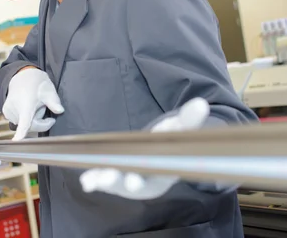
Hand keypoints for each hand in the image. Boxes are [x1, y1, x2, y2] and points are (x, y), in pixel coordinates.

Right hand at [3, 68, 64, 140]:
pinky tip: (27, 106)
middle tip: (44, 107)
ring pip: (25, 125)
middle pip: (30, 126)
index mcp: (26, 104)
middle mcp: (14, 109)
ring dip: (33, 118)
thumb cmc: (36, 83)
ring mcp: (8, 112)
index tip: (16, 141)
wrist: (21, 75)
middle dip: (40, 120)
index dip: (21, 133)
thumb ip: (54, 102)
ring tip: (33, 104)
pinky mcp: (6, 113)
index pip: (25, 122)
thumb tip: (60, 111)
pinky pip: (19, 122)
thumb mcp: (48, 89)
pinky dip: (25, 117)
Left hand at [79, 98, 209, 199]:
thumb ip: (188, 120)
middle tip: (119, 180)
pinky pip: (103, 181)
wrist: (156, 154)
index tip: (136, 179)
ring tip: (95, 179)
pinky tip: (86, 182)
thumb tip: (201, 103)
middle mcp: (148, 181)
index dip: (151, 174)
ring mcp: (129, 181)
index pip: (160, 174)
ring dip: (107, 180)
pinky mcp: (114, 178)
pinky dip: (94, 181)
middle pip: (137, 184)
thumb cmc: (167, 142)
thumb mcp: (178, 130)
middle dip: (127, 182)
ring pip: (118, 184)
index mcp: (166, 171)